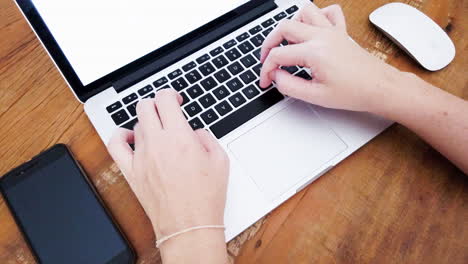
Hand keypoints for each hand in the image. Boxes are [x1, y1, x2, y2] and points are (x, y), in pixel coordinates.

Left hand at [107, 89, 228, 238]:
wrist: (189, 226)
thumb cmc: (205, 198)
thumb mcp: (220, 160)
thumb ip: (207, 137)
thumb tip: (195, 132)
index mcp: (180, 137)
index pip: (165, 99)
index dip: (171, 94)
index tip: (176, 100)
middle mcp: (157, 143)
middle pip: (146, 106)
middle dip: (158, 103)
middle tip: (167, 111)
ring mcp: (141, 157)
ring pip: (136, 123)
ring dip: (147, 122)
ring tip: (158, 131)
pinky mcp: (131, 172)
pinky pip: (115, 145)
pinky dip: (119, 136)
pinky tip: (129, 137)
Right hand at [259, 3, 404, 112]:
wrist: (379, 88)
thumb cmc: (354, 93)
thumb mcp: (315, 96)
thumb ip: (289, 86)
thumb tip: (276, 77)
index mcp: (314, 52)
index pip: (278, 55)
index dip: (266, 70)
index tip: (266, 81)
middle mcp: (322, 36)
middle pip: (284, 27)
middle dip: (269, 44)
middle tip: (267, 60)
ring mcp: (332, 31)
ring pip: (304, 12)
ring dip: (291, 25)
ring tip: (287, 42)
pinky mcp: (341, 32)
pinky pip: (328, 12)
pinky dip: (317, 16)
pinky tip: (312, 30)